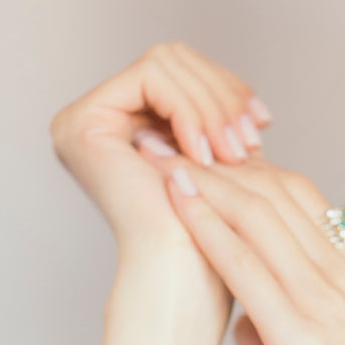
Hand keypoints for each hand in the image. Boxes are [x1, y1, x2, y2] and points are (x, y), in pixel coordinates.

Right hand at [49, 41, 272, 331]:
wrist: (185, 285)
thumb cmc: (210, 247)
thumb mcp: (224, 171)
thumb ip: (221, 128)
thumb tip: (244, 97)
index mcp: (124, 130)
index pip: (182, 74)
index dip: (227, 90)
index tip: (263, 122)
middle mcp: (96, 122)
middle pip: (172, 59)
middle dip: (221, 94)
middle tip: (250, 139)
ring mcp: (81, 122)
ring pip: (165, 62)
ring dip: (211, 105)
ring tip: (233, 152)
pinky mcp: (80, 123)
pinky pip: (149, 76)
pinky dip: (188, 108)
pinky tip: (206, 153)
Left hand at [136, 149, 344, 344]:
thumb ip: (299, 336)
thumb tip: (249, 329)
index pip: (301, 204)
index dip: (247, 174)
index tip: (203, 156)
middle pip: (276, 193)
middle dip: (216, 158)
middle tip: (166, 131)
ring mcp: (329, 301)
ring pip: (259, 214)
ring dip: (201, 176)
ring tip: (155, 147)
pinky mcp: (308, 336)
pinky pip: (250, 266)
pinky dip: (208, 225)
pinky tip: (175, 201)